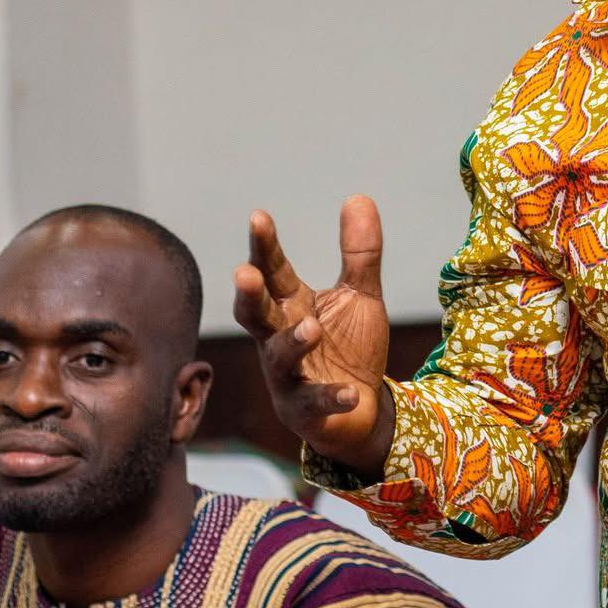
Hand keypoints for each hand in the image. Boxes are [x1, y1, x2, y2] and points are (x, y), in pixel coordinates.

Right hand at [233, 197, 394, 477]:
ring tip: (310, 328)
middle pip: (256, 314)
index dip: (263, 246)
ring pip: (279, 359)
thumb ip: (359, 253)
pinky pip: (314, 402)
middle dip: (250, 296)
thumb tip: (359, 197)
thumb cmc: (349, 348)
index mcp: (290, 306)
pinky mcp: (305, 410)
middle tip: (245, 274)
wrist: (361, 410)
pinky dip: (329, 396)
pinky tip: (349, 392)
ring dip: (291, 343)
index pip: (272, 271)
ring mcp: (288, 377)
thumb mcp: (360, 296)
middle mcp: (278, 338)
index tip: (258, 217)